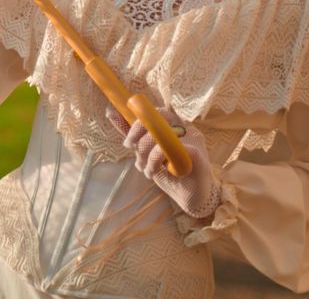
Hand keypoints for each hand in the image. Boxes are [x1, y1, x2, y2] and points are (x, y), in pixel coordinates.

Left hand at [106, 105, 220, 218]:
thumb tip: (110, 112)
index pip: (154, 112)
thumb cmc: (169, 172)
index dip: (137, 125)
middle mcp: (185, 128)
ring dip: (148, 156)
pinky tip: (157, 173)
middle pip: (158, 120)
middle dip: (141, 141)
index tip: (129, 143)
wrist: (189, 197)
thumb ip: (132, 134)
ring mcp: (194, 139)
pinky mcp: (197, 153)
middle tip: (137, 157)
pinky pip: (171, 149)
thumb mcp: (147, 152)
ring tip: (147, 170)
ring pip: (162, 135)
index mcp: (174, 124)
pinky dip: (158, 161)